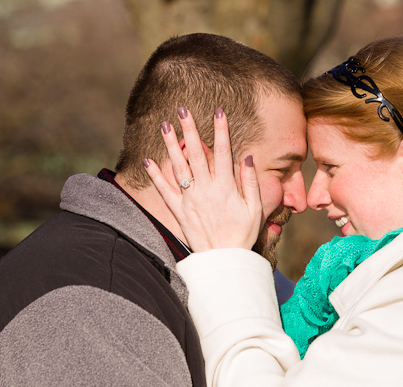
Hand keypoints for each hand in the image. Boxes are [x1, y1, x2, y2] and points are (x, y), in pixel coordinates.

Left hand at [143, 107, 262, 251]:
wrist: (224, 260)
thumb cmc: (242, 234)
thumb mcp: (255, 209)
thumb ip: (251, 182)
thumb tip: (246, 158)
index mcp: (226, 187)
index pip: (223, 152)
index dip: (221, 130)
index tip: (218, 111)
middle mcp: (205, 189)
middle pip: (196, 153)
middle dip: (190, 129)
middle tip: (183, 109)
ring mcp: (189, 199)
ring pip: (178, 166)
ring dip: (170, 144)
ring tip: (164, 125)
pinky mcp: (178, 211)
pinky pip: (164, 190)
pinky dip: (155, 174)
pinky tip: (147, 159)